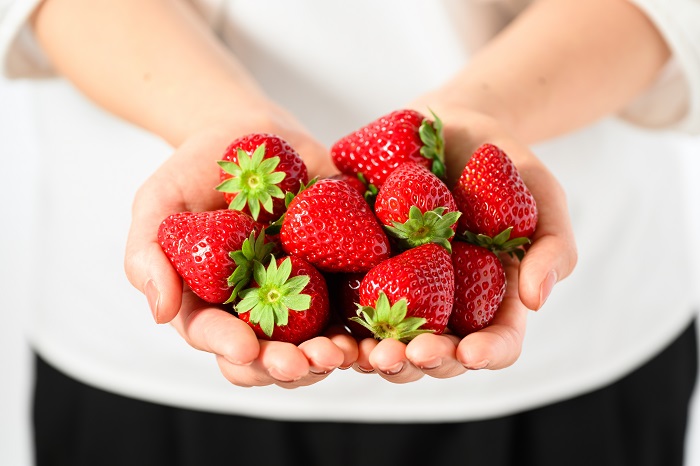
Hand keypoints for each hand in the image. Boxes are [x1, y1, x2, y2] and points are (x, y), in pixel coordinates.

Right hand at [124, 109, 354, 387]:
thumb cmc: (197, 170)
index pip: (214, 336)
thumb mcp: (160, 201)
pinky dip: (364, 326)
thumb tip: (160, 312)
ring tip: (340, 352)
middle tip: (301, 363)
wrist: (253, 136)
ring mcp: (299, 294)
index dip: (228, 347)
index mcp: (209, 300)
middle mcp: (256, 308)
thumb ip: (148, 253)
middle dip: (284, 366)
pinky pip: (354, 307)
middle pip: (268, 356)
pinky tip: (372, 330)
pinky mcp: (337, 273)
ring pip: (313, 344)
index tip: (245, 349)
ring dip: (327, 357)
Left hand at [354, 105, 576, 382]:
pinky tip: (331, 326)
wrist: (448, 128)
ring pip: (391, 341)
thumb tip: (536, 300)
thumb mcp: (541, 194)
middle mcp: (445, 304)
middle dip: (422, 362)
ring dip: (379, 356)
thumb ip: (552, 244)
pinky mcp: (363, 268)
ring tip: (366, 352)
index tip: (469, 352)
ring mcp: (402, 289)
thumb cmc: (502, 165)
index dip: (486, 353)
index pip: (497, 342)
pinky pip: (349, 303)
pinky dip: (341, 323)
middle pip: (438, 354)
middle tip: (405, 354)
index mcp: (493, 297)